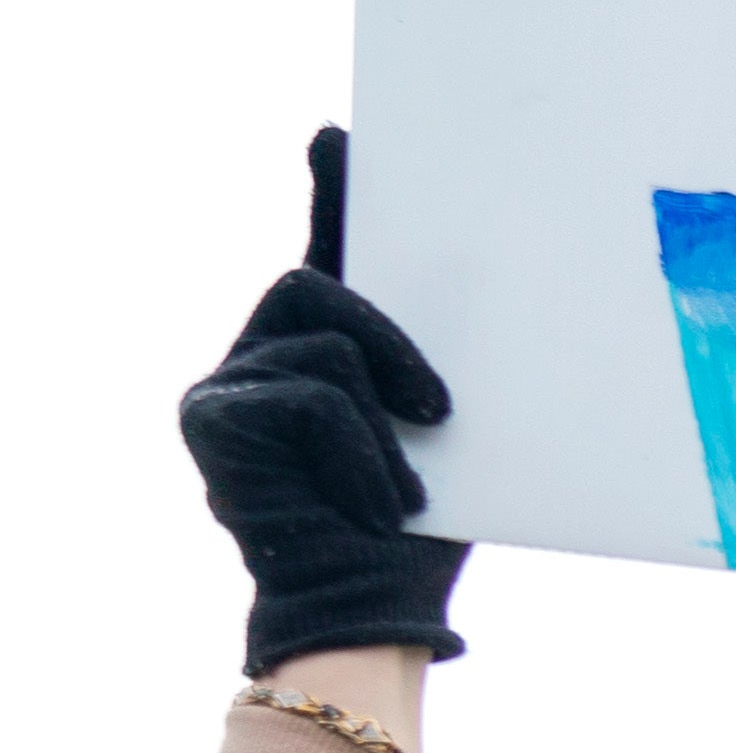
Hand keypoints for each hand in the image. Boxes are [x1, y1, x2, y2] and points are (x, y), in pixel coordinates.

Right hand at [183, 131, 464, 680]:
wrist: (370, 614)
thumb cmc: (415, 537)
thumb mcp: (443, 440)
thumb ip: (435, 374)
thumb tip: (506, 316)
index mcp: (325, 356)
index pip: (330, 259)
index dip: (333, 193)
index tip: (341, 138)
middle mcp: (263, 356)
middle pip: (325, 288)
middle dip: (399, 347)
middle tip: (443, 416)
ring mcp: (227, 383)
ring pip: (328, 345)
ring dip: (386, 422)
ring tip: (404, 494)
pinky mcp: (211, 416)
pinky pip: (312, 397)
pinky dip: (361, 454)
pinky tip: (375, 505)